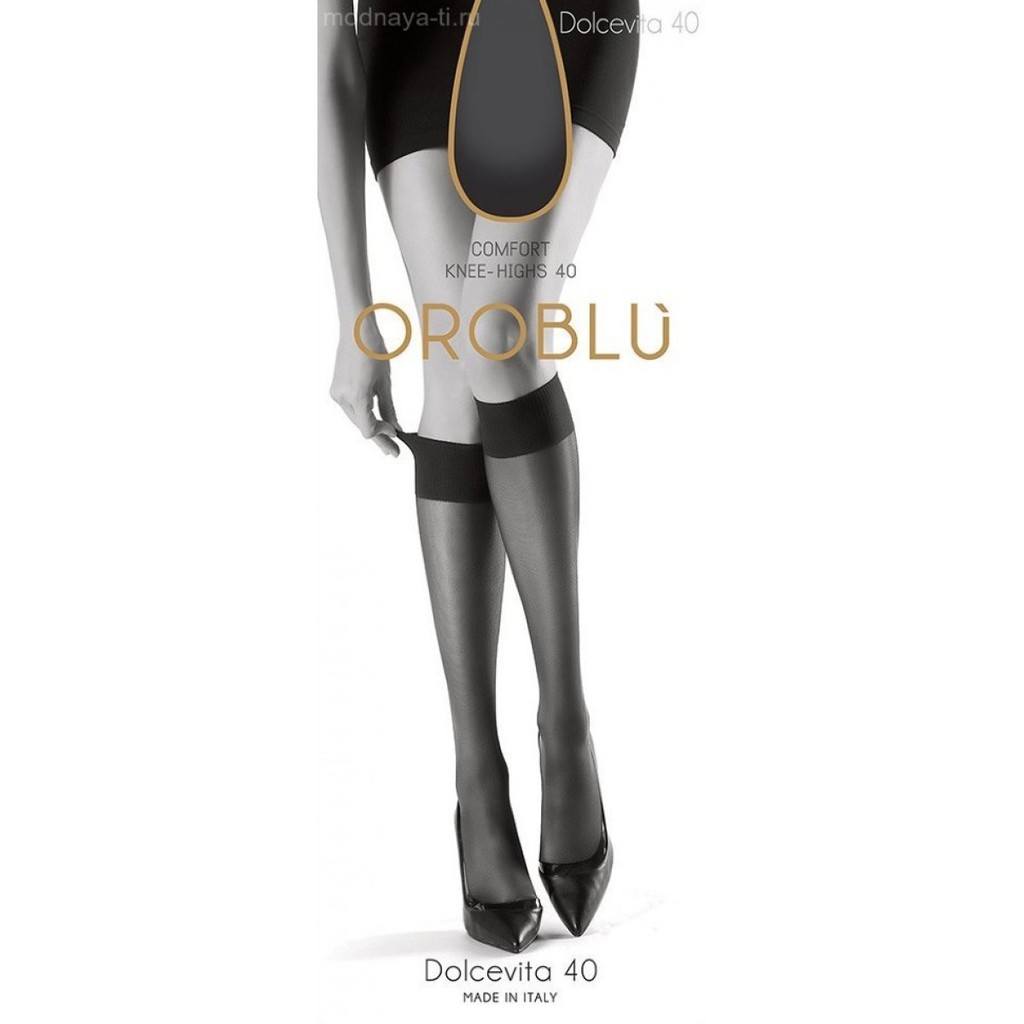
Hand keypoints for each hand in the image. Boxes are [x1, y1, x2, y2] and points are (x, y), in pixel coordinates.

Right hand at [329, 314, 401, 456]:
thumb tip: (394, 428)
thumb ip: (389, 408)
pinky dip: (363, 414)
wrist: (357, 330)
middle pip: (361, 426)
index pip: (368, 429)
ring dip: (370, 426)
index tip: (397, 437)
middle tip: (393, 451)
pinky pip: (351, 408)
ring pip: (356, 419)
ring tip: (387, 436)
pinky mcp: (335, 389)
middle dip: (378, 437)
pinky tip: (375, 419)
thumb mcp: (385, 383)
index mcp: (356, 396)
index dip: (384, 436)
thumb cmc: (374, 351)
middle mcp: (342, 398)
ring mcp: (336, 393)